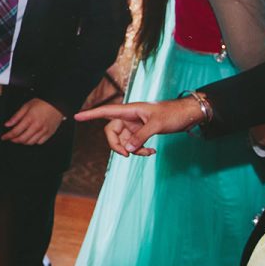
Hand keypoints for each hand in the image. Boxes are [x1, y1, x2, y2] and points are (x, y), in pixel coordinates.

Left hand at [1, 98, 64, 144]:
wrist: (56, 103)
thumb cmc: (42, 103)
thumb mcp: (26, 106)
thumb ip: (16, 116)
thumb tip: (8, 124)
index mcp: (29, 119)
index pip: (16, 131)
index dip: (8, 136)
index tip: (4, 137)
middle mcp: (37, 126)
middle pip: (22, 139)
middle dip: (14, 140)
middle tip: (11, 138)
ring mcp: (43, 131)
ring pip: (30, 142)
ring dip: (23, 142)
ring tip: (20, 138)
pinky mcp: (49, 133)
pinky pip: (40, 142)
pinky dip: (34, 142)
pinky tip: (31, 137)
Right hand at [76, 96, 203, 156]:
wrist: (188, 115)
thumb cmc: (172, 114)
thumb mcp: (156, 125)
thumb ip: (140, 137)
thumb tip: (126, 149)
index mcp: (129, 110)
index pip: (105, 111)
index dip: (90, 114)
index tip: (76, 117)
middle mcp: (129, 117)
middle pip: (112, 132)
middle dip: (117, 145)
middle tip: (127, 155)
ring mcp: (135, 125)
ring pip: (123, 140)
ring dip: (133, 150)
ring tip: (147, 153)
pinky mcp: (142, 131)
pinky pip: (133, 143)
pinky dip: (140, 149)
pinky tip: (151, 151)